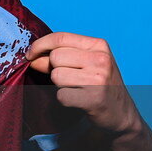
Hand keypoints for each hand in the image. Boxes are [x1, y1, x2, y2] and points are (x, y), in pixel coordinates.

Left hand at [26, 31, 141, 135]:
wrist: (121, 113)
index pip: (60, 37)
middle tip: (66, 78)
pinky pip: (61, 95)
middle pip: (55, 57)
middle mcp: (101, 59)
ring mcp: (99, 79)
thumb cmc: (100, 85)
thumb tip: (32, 56)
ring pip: (56, 76)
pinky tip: (78, 100)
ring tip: (75, 89)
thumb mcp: (86, 63)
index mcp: (99, 45)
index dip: (40, 45)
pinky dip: (65, 99)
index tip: (30, 54)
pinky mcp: (93, 99)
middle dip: (54, 69)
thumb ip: (61, 56)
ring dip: (59, 85)